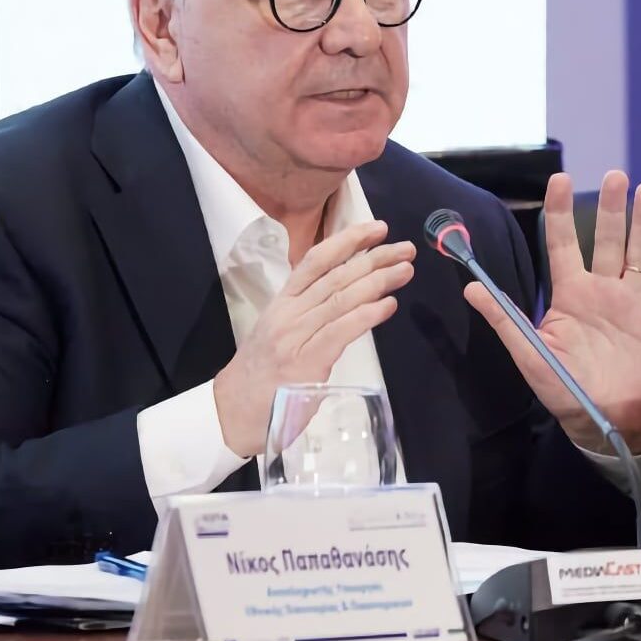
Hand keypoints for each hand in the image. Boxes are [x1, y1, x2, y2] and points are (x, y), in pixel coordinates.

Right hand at [213, 220, 414, 456]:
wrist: (234, 412)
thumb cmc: (262, 375)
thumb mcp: (279, 331)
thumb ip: (309, 312)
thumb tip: (349, 292)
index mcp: (282, 302)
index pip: (316, 260)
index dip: (348, 240)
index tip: (377, 228)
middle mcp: (288, 313)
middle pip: (336, 275)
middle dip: (374, 258)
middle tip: (406, 249)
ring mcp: (296, 336)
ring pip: (342, 298)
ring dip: (379, 281)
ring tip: (405, 271)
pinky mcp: (306, 362)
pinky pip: (341, 331)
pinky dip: (368, 315)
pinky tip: (389, 306)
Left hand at [465, 171, 640, 453]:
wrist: (605, 421)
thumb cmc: (565, 387)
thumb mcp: (530, 354)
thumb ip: (504, 319)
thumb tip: (472, 288)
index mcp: (571, 294)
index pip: (564, 244)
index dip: (561, 213)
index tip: (560, 180)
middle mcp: (604, 291)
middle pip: (608, 240)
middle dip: (610, 209)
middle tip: (615, 176)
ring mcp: (636, 304)